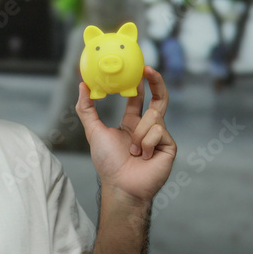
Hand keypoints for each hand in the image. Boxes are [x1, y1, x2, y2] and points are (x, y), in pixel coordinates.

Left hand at [74, 66, 176, 204]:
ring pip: (153, 117)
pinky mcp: (170, 146)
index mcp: (131, 124)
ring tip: (134, 151)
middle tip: (149, 69)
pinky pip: (159, 131)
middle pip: (159, 99)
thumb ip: (86, 108)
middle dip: (156, 82)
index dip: (142, 83)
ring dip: (139, 134)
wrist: (121, 185)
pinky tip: (144, 157)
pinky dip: (147, 143)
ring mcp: (161, 137)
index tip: (141, 67)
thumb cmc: (108, 163)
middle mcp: (148, 128)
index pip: (139, 99)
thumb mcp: (93, 131)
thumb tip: (83, 86)